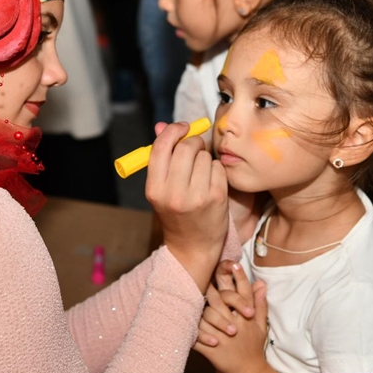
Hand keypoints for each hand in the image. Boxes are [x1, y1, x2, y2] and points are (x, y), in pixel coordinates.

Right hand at [146, 121, 228, 290]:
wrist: (193, 246)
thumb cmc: (176, 213)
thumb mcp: (161, 188)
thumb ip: (162, 156)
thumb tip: (162, 126)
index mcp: (154, 189)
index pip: (161, 147)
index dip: (173, 131)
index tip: (182, 128)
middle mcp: (173, 193)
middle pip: (185, 147)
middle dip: (193, 142)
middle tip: (195, 149)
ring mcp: (197, 196)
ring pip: (204, 156)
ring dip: (205, 158)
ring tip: (201, 173)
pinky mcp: (216, 198)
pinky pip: (218, 167)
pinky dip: (216, 170)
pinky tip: (211, 182)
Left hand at [195, 265, 268, 372]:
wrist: (250, 372)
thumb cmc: (254, 345)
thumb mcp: (260, 325)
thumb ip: (259, 304)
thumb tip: (261, 283)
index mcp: (247, 319)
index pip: (244, 295)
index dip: (240, 278)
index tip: (233, 264)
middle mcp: (237, 326)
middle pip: (221, 302)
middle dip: (210, 289)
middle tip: (200, 274)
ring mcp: (224, 339)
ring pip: (207, 319)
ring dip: (198, 309)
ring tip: (187, 296)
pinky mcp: (213, 352)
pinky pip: (198, 339)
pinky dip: (189, 333)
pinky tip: (180, 323)